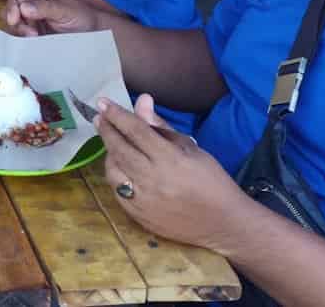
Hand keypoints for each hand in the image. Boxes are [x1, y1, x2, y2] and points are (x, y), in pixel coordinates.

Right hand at [6, 0, 101, 36]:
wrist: (92, 34)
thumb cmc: (82, 17)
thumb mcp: (66, 10)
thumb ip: (45, 7)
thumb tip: (23, 7)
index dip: (12, 5)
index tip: (14, 19)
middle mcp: (34, 4)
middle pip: (12, 9)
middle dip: (16, 21)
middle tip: (29, 32)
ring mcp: (33, 19)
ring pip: (15, 23)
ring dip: (21, 31)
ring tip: (35, 37)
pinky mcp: (34, 32)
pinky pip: (22, 34)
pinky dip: (24, 39)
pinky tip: (35, 41)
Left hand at [96, 95, 246, 251]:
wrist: (225, 223)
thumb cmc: (211, 180)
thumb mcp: (190, 148)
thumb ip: (161, 126)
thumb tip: (142, 101)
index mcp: (170, 160)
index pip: (136, 131)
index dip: (117, 115)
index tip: (103, 102)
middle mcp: (153, 180)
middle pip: (120, 149)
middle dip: (106, 129)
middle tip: (99, 116)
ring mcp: (144, 201)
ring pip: (113, 171)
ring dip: (109, 153)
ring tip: (111, 141)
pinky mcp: (140, 217)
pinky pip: (117, 191)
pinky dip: (115, 176)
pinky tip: (118, 166)